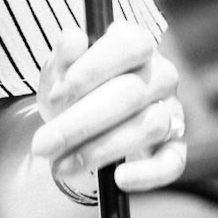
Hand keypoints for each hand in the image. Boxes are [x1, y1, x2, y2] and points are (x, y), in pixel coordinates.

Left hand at [30, 23, 187, 195]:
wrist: (79, 126)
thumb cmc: (71, 91)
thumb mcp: (58, 72)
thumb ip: (63, 55)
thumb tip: (74, 38)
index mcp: (135, 42)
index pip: (128, 46)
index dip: (90, 70)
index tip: (53, 96)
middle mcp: (161, 73)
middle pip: (131, 94)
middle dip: (81, 123)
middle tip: (43, 146)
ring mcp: (172, 110)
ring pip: (149, 127)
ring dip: (100, 150)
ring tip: (60, 166)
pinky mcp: (175, 146)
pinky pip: (172, 162)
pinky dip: (147, 174)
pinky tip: (118, 179)